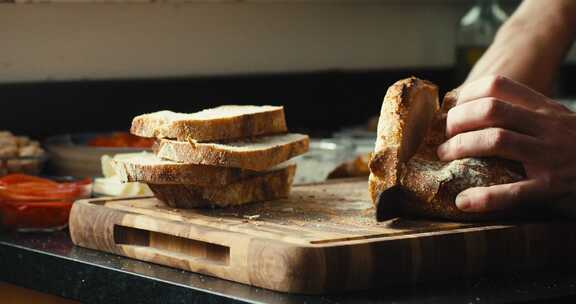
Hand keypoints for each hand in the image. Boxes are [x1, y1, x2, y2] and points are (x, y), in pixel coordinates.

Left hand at [436, 75, 575, 212]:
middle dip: (457, 121)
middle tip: (443, 136)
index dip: (467, 94)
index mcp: (545, 109)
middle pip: (491, 110)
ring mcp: (551, 156)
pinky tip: (464, 202)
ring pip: (496, 141)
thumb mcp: (557, 123)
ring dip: (461, 148)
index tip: (451, 108)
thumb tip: (475, 118)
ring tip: (445, 157)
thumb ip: (525, 117)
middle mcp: (547, 127)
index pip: (499, 85)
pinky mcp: (554, 188)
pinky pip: (514, 191)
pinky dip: (484, 197)